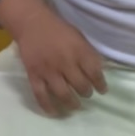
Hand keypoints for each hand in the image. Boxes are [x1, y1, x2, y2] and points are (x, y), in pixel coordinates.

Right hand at [0, 0, 106, 115]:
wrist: (32, 23)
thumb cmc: (58, 30)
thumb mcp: (78, 37)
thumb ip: (88, 54)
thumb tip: (98, 72)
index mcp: (78, 51)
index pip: (94, 73)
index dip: (100, 84)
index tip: (102, 90)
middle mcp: (65, 62)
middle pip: (80, 85)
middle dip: (86, 92)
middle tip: (86, 94)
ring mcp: (48, 70)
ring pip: (63, 93)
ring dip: (72, 103)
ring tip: (75, 105)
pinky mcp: (34, 75)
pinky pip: (41, 95)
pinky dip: (48, 106)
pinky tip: (54, 112)